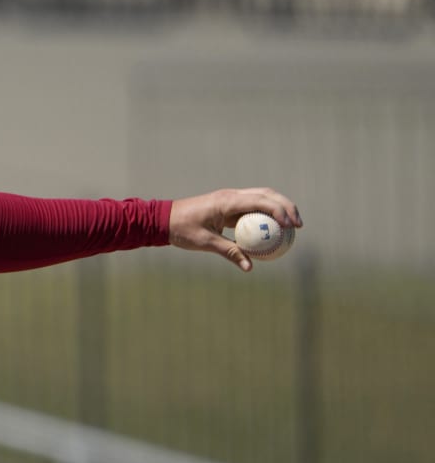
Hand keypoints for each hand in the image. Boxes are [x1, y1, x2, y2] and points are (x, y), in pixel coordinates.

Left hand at [168, 187, 302, 271]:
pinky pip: (253, 208)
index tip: (291, 226)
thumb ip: (229, 252)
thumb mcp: (205, 242)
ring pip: (262, 198)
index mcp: (227, 201)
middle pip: (267, 195)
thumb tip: (249, 267)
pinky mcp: (229, 205)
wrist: (164, 219)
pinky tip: (274, 230)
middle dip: (286, 207)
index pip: (260, 201)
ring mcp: (231, 199)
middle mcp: (231, 196)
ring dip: (279, 208)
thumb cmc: (182, 229)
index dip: (279, 211)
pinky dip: (267, 215)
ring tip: (293, 226)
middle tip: (299, 226)